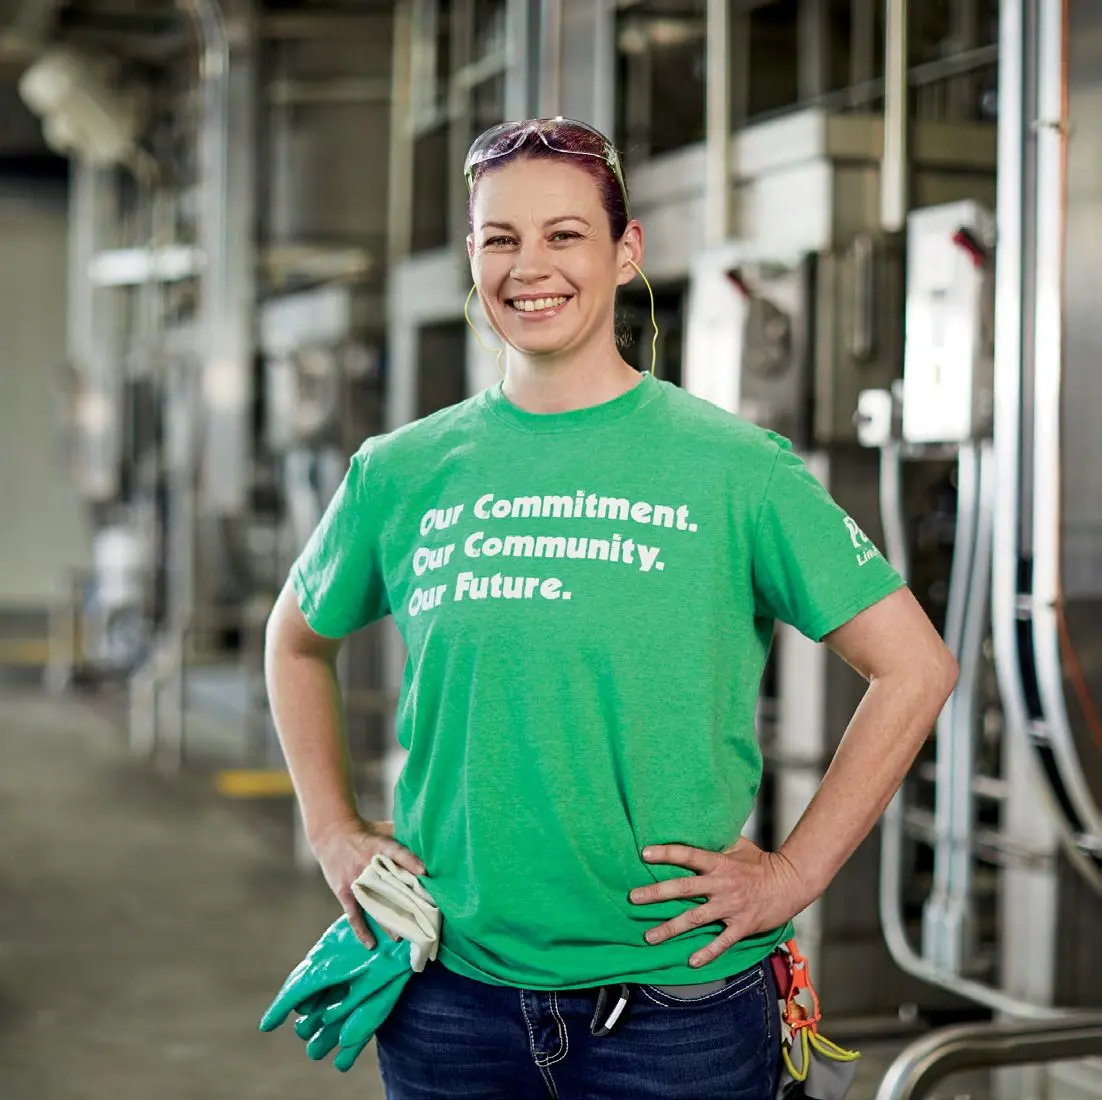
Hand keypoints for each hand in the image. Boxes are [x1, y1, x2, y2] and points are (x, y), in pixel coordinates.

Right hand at [311, 816, 425, 948]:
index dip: (410, 860)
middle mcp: (367, 863)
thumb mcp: (383, 829)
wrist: (332, 834)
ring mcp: (354, 879)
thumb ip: (402, 837)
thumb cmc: (365, 832)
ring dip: (386, 921)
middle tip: (420, 918)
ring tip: (400, 937)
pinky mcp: (344, 891)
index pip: (396, 851)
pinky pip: (353, 913)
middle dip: (403, 901)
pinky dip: (361, 929)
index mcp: (378, 845)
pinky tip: (371, 944)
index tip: (425, 871)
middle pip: (387, 884)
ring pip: (372, 903)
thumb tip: (430, 845)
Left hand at [629, 837, 809, 967]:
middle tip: (634, 898)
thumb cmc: (762, 863)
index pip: (688, 855)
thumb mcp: (739, 847)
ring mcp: (730, 906)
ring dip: (671, 928)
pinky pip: (722, 941)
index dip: (666, 853)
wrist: (790, 883)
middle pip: (684, 888)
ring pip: (695, 918)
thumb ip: (717, 844)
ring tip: (649, 936)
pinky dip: (707, 952)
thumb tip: (698, 832)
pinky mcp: (741, 925)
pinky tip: (691, 961)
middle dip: (656, 893)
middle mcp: (721, 884)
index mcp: (719, 863)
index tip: (644, 853)